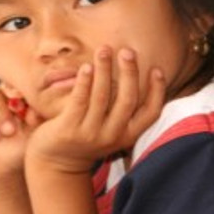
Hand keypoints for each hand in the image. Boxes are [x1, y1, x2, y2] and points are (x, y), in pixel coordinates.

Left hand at [27, 47, 165, 173]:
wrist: (56, 164)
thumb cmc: (85, 138)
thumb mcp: (110, 129)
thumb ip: (121, 111)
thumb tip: (134, 77)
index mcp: (127, 135)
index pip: (150, 113)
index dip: (157, 91)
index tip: (156, 68)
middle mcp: (112, 135)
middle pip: (127, 100)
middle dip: (129, 73)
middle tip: (127, 51)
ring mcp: (90, 133)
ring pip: (102, 97)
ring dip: (104, 70)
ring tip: (104, 50)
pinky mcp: (69, 129)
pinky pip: (79, 101)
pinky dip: (84, 82)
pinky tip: (86, 67)